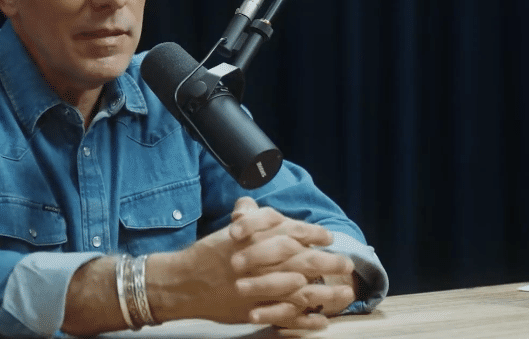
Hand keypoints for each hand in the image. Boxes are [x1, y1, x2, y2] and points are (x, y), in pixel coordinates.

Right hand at [148, 198, 355, 329]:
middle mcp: (257, 263)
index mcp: (253, 240)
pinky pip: (284, 317)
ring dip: (324, 293)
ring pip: (297, 291)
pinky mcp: (252, 311)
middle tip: (347, 264)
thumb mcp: (227, 230)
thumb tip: (257, 206)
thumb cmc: (205, 255)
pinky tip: (321, 321)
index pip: (290, 232)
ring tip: (344, 293)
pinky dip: (304, 321)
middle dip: (328, 262)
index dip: (312, 234)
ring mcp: (256, 289)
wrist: (181, 283)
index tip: (329, 237)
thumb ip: (248, 218)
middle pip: (300, 260)